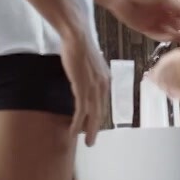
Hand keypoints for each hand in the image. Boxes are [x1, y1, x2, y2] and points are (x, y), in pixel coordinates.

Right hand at [60, 27, 110, 146]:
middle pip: (100, 112)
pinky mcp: (83, 87)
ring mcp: (94, 87)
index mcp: (105, 80)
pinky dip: (77, 122)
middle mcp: (103, 85)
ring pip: (92, 114)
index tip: (93, 126)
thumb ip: (89, 74)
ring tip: (86, 142)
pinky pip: (81, 110)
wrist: (77, 36)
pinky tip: (73, 130)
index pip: (103, 103)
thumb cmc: (79, 46)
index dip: (98, 117)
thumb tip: (85, 80)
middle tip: (91, 141)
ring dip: (88, 130)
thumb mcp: (88, 63)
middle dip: (96, 128)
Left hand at [108, 0, 179, 43]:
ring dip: (179, 36)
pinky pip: (157, 34)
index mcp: (167, 4)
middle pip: (178, 24)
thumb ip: (175, 5)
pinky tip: (173, 37)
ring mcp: (153, 22)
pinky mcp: (144, 29)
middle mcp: (162, 14)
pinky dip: (165, 36)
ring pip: (169, 31)